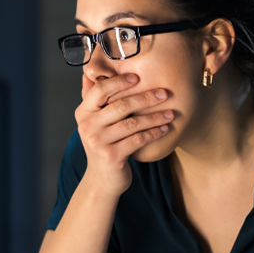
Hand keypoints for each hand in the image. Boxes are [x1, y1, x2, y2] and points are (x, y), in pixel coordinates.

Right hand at [75, 73, 173, 195]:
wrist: (101, 179)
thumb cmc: (103, 145)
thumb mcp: (93, 121)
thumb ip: (92, 98)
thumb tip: (88, 73)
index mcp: (83, 113)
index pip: (101, 90)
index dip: (120, 81)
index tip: (138, 77)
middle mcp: (87, 126)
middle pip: (120, 105)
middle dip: (145, 98)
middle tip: (164, 93)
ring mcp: (98, 142)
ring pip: (132, 123)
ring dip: (154, 117)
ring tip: (170, 113)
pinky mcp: (111, 156)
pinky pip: (138, 140)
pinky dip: (153, 133)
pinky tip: (164, 129)